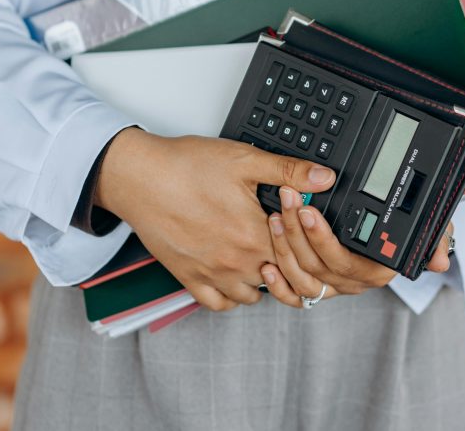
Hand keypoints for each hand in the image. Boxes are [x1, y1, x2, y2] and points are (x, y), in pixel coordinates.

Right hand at [93, 128, 335, 311]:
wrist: (139, 177)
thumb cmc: (186, 166)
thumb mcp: (245, 159)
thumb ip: (288, 171)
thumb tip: (324, 178)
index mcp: (256, 234)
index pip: (299, 255)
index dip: (305, 242)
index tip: (302, 228)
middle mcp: (237, 262)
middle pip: (280, 278)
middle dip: (287, 262)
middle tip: (283, 242)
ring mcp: (213, 274)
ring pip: (253, 296)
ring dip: (262, 280)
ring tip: (260, 255)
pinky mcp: (189, 279)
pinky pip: (219, 304)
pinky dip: (231, 295)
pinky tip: (233, 274)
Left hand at [259, 185, 453, 307]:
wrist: (396, 231)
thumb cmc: (407, 227)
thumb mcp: (429, 227)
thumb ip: (437, 239)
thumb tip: (440, 260)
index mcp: (377, 270)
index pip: (344, 260)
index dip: (322, 239)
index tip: (309, 211)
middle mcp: (353, 282)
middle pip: (317, 264)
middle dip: (297, 231)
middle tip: (287, 199)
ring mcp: (333, 286)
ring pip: (302, 277)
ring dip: (283, 248)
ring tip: (274, 217)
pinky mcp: (316, 287)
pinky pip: (295, 296)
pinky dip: (278, 285)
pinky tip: (266, 264)